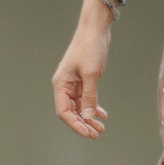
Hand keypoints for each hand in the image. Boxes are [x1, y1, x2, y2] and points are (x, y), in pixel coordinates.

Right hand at [52, 5, 113, 136]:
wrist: (95, 29)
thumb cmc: (90, 48)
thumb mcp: (91, 74)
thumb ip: (89, 96)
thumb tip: (87, 117)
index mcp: (61, 84)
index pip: (64, 111)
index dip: (75, 124)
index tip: (88, 134)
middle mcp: (65, 85)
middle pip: (71, 111)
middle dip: (83, 123)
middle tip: (97, 134)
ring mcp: (74, 82)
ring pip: (79, 105)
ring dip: (89, 117)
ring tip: (101, 128)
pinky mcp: (83, 78)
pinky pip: (86, 97)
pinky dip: (93, 106)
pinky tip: (102, 114)